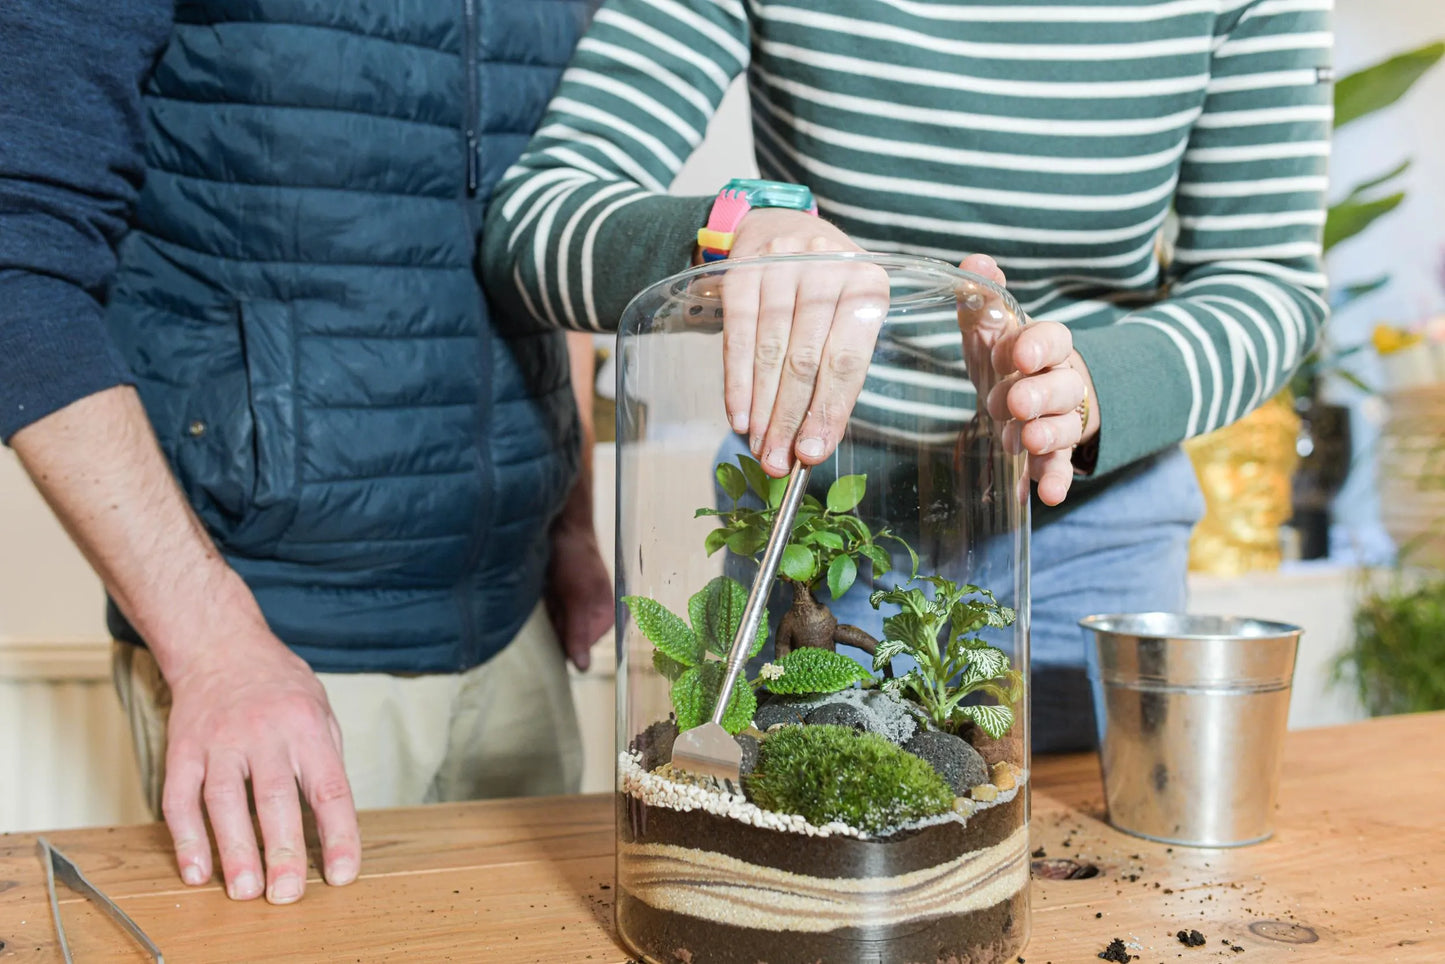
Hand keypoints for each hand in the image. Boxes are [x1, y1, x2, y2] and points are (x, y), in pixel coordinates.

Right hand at [161, 619, 358, 903]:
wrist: (222, 646)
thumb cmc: (280, 688)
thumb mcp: (320, 712)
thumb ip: (324, 763)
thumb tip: (332, 827)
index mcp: (307, 726)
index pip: (329, 787)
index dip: (339, 834)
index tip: (342, 874)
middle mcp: (263, 732)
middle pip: (274, 796)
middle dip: (281, 850)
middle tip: (286, 895)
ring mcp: (219, 740)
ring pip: (224, 800)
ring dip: (233, 850)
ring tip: (244, 892)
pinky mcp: (182, 748)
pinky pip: (179, 797)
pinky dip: (185, 837)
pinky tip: (196, 870)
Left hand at [545, 518, 614, 670]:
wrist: (559, 522)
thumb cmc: (574, 554)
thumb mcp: (576, 596)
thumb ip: (578, 632)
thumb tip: (583, 669)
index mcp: (606, 615)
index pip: (581, 647)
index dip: (564, 641)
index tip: (550, 626)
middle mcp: (590, 614)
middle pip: (567, 639)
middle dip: (553, 630)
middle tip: (544, 610)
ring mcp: (572, 606)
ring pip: (553, 628)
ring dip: (542, 620)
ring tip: (540, 600)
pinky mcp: (556, 599)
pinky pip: (544, 616)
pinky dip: (537, 611)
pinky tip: (533, 599)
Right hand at [717, 208, 889, 475]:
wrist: (782, 226)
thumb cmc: (824, 288)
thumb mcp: (847, 313)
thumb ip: (838, 370)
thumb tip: (814, 440)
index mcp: (868, 284)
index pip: (847, 360)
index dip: (828, 411)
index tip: (812, 454)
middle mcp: (827, 270)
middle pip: (805, 361)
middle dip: (790, 419)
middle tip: (778, 463)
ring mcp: (782, 265)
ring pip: (770, 351)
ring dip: (762, 409)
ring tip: (758, 448)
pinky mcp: (743, 270)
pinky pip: (737, 334)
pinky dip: (736, 381)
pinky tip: (738, 415)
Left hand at [956, 254, 1097, 505]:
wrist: (1032, 391)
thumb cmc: (1006, 355)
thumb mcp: (990, 328)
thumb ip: (982, 299)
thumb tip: (975, 263)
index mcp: (1043, 346)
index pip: (1054, 338)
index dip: (1038, 346)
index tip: (1017, 355)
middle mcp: (1059, 381)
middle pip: (1063, 385)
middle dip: (1039, 394)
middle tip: (1013, 403)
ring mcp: (1061, 419)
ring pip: (1065, 425)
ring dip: (1046, 433)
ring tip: (1022, 440)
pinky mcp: (1055, 452)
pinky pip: (1060, 466)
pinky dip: (1055, 479)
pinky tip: (1045, 495)